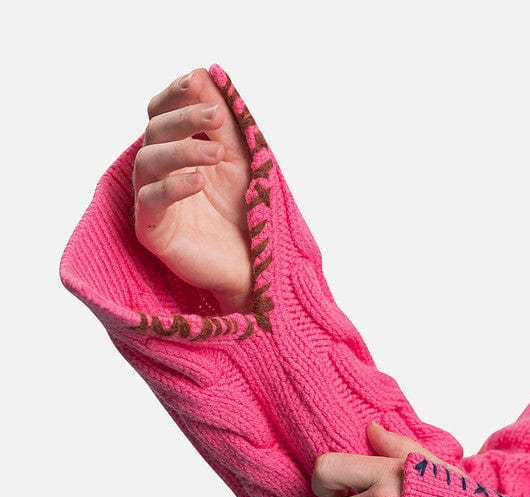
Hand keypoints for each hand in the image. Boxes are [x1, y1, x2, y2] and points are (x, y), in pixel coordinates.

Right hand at [132, 68, 252, 312]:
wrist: (255, 263)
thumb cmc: (246, 212)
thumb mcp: (241, 159)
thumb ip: (224, 122)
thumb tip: (205, 74)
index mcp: (176, 150)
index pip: (161, 112)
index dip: (174, 94)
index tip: (196, 81)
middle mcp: (159, 172)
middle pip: (153, 131)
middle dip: (183, 118)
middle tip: (215, 116)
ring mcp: (152, 201)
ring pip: (147, 161)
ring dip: (182, 150)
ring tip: (216, 155)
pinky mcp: (152, 230)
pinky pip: (150, 201)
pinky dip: (173, 186)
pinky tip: (199, 182)